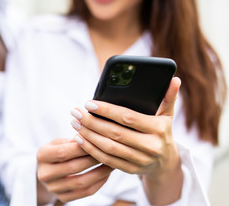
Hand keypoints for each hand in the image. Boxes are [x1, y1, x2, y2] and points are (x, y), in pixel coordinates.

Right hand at [36, 138, 112, 203]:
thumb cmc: (56, 151)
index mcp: (42, 155)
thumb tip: (88, 138)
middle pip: (73, 167)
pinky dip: (99, 183)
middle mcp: (44, 174)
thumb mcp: (59, 142)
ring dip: (100, 172)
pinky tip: (106, 174)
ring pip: (81, 182)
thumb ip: (71, 141)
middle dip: (93, 159)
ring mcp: (53, 188)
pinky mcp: (63, 198)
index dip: (81, 147)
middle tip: (107, 151)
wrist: (47, 171)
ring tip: (110, 162)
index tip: (97, 141)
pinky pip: (85, 192)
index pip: (63, 152)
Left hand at [71, 77, 182, 203]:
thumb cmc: (162, 132)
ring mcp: (140, 160)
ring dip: (88, 135)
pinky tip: (80, 139)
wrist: (166, 163)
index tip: (89, 103)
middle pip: (114, 133)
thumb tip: (174, 79)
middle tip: (76, 112)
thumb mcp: (167, 115)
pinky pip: (107, 160)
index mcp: (158, 129)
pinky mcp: (130, 170)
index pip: (127, 117)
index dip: (107, 110)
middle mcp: (150, 146)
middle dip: (92, 122)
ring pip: (108, 147)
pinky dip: (91, 149)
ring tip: (75, 123)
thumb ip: (169, 97)